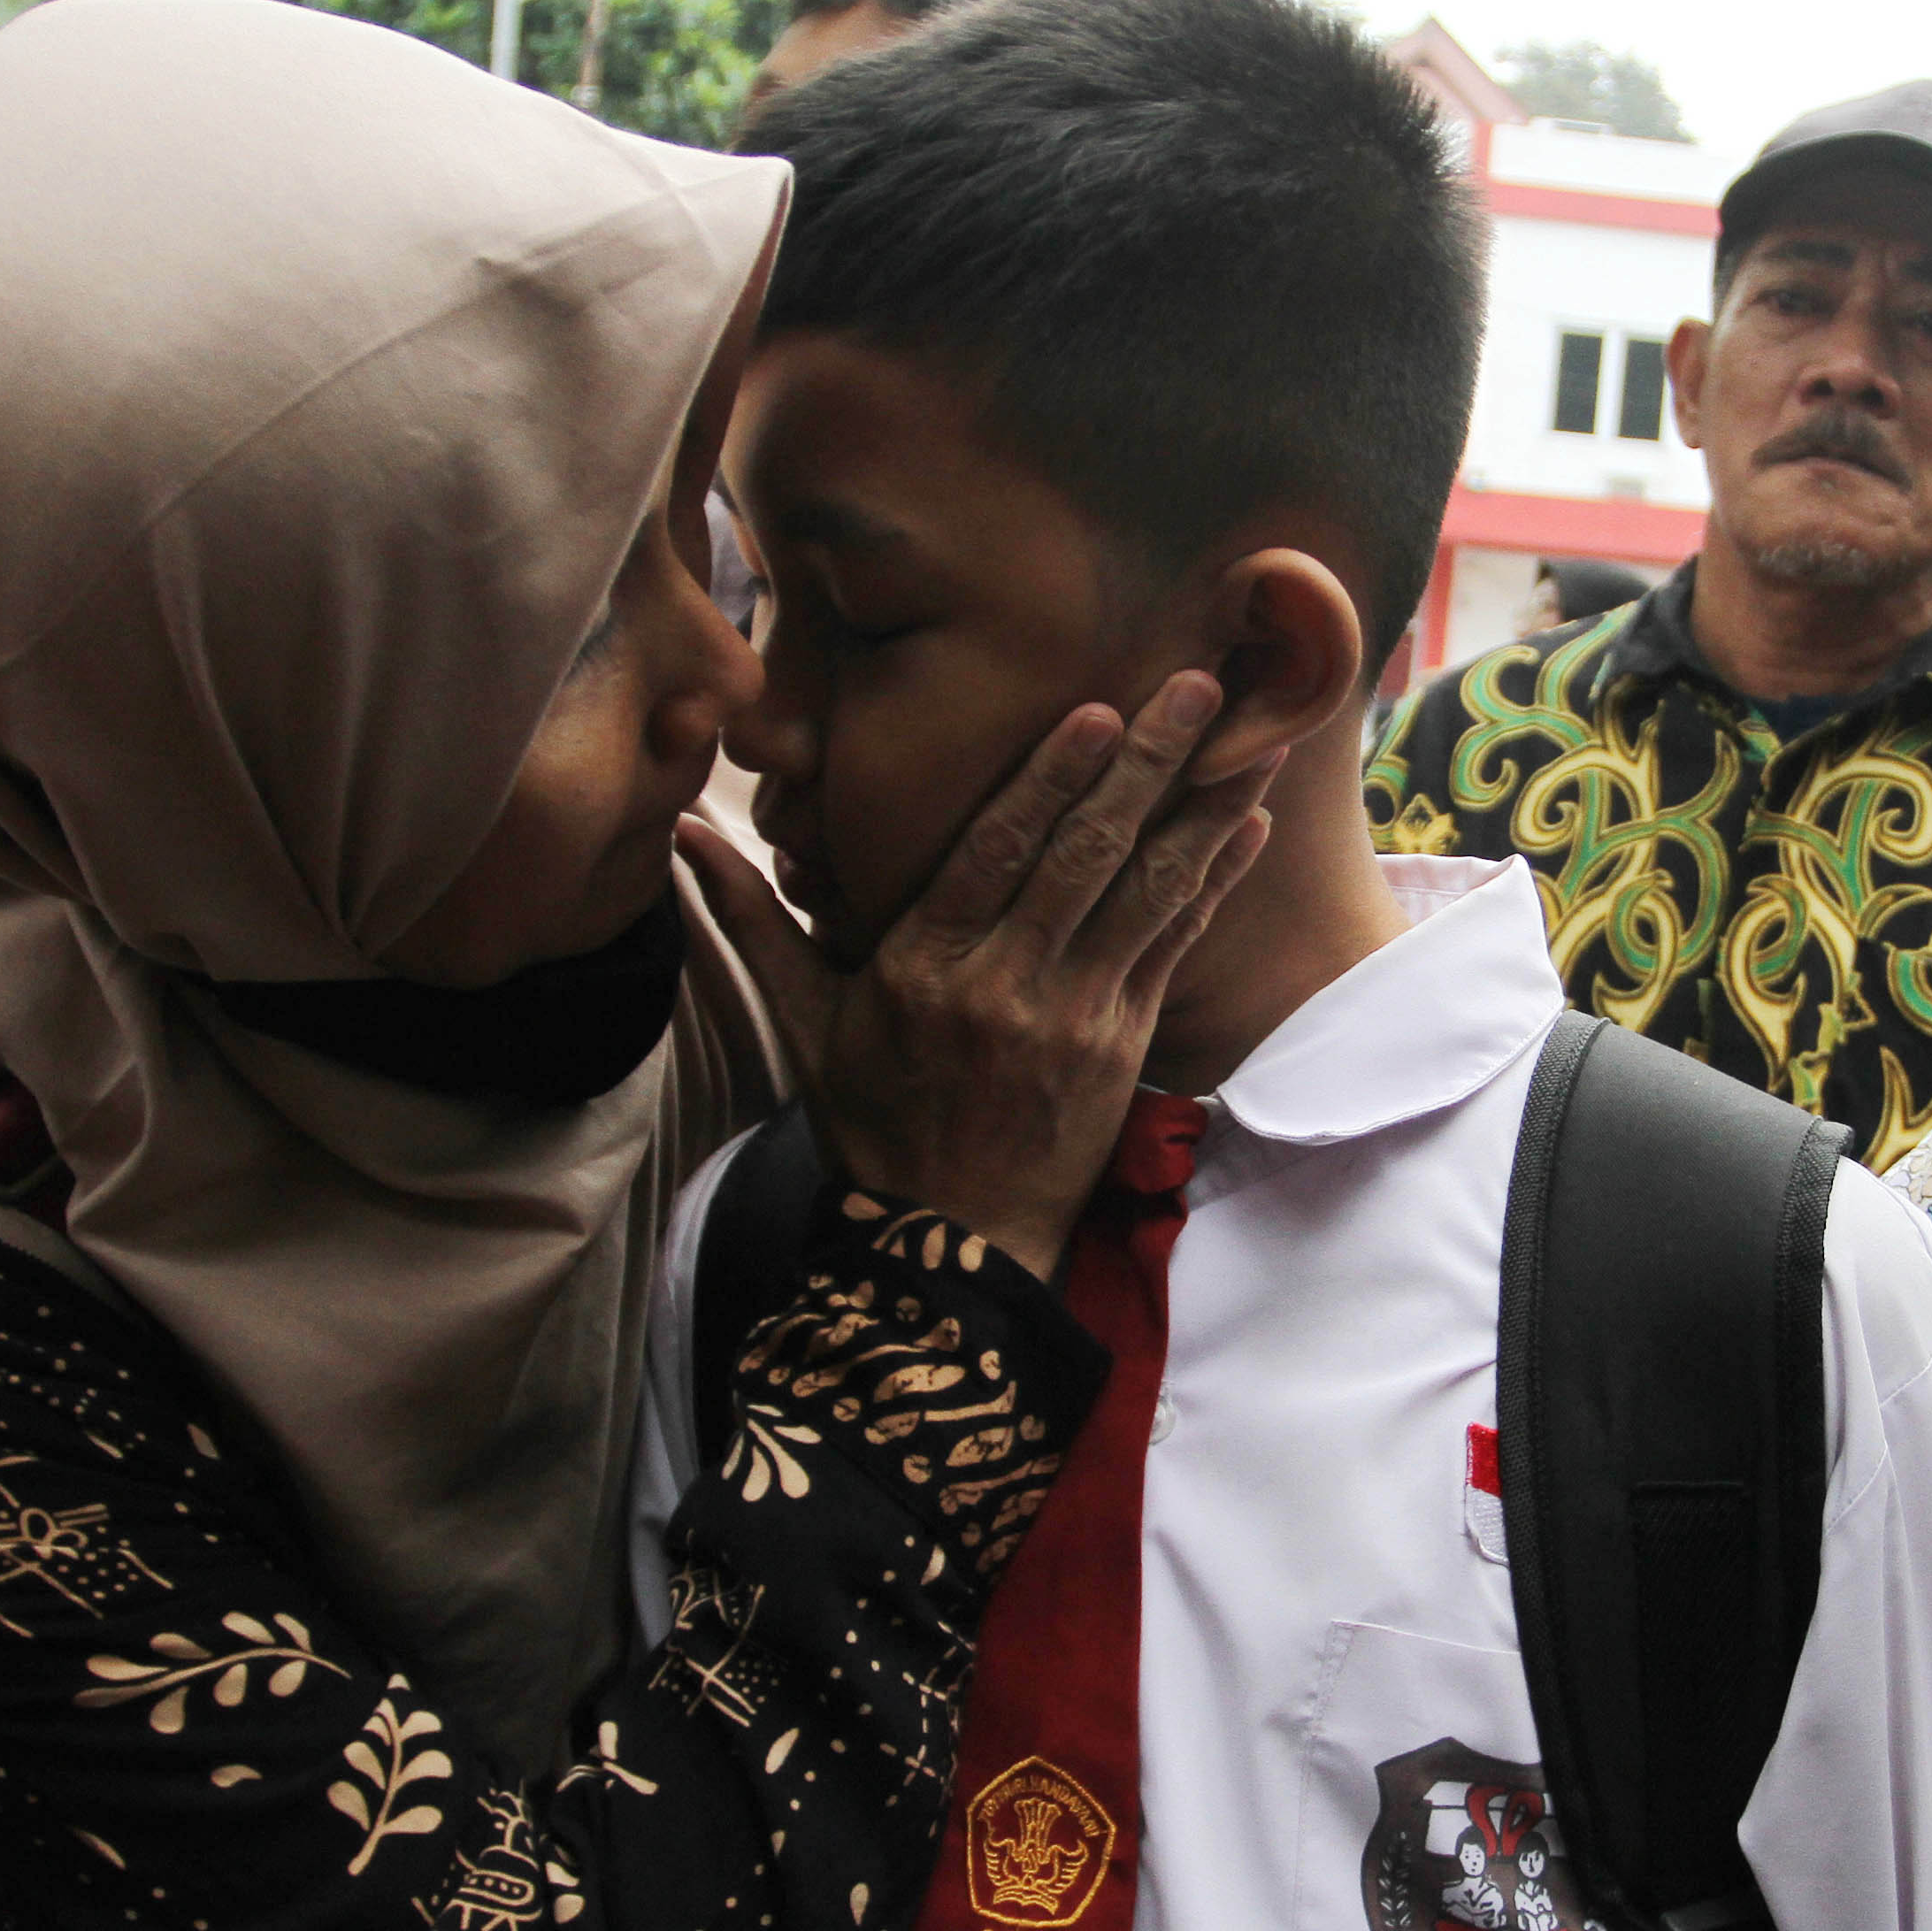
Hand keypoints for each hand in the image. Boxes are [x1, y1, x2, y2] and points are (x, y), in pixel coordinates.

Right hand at [682, 673, 1272, 1278]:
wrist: (946, 1243)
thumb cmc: (873, 1120)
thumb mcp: (802, 1020)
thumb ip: (752, 919)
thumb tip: (678, 835)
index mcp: (923, 965)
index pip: (994, 851)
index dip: (1050, 778)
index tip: (1098, 711)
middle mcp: (1004, 985)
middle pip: (1084, 855)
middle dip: (1148, 764)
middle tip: (1200, 687)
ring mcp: (1072, 1017)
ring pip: (1148, 895)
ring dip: (1205, 811)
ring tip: (1253, 740)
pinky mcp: (1121, 1046)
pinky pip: (1174, 948)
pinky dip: (1213, 883)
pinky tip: (1247, 824)